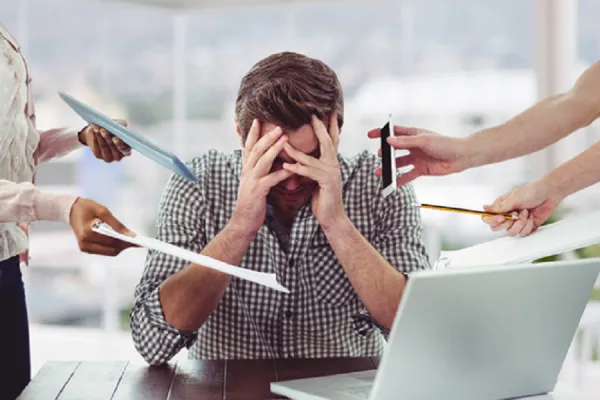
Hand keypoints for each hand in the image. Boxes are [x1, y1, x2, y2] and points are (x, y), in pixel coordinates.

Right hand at [69, 197, 136, 255]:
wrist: (71, 210)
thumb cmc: (87, 207)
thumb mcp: (103, 211)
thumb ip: (117, 224)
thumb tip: (131, 235)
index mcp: (87, 233)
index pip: (112, 241)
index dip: (126, 242)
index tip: (139, 241)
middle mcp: (85, 244)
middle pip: (112, 250)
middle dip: (125, 245)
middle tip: (138, 241)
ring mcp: (85, 248)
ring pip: (109, 252)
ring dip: (121, 247)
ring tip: (131, 240)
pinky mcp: (86, 249)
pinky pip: (104, 251)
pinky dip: (114, 246)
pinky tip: (121, 240)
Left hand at [79, 120, 131, 162]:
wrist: (101, 132)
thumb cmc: (114, 130)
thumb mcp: (119, 126)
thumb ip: (122, 126)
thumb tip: (121, 125)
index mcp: (127, 150)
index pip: (125, 150)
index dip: (120, 144)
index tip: (115, 137)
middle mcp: (119, 156)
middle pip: (113, 147)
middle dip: (108, 138)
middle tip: (103, 130)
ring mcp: (108, 157)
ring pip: (104, 146)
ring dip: (100, 136)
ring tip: (97, 128)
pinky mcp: (98, 155)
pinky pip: (96, 146)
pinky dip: (95, 137)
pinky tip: (94, 130)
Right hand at [231, 120, 292, 233]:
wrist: (243, 222)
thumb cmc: (252, 203)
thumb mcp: (253, 183)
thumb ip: (259, 171)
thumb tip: (268, 160)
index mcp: (246, 169)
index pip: (248, 147)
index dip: (252, 133)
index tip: (258, 120)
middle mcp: (247, 172)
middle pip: (256, 149)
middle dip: (267, 136)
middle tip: (279, 126)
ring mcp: (251, 181)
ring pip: (262, 161)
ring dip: (274, 148)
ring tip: (285, 138)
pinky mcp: (258, 191)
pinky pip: (271, 179)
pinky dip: (282, 173)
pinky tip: (292, 168)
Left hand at [283, 114, 344, 229]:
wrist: (332, 217)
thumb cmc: (322, 198)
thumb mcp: (316, 179)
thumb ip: (312, 166)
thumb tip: (301, 157)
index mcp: (331, 162)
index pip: (331, 140)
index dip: (330, 126)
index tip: (328, 112)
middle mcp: (334, 165)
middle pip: (327, 142)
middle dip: (320, 127)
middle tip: (313, 114)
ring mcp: (332, 173)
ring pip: (311, 158)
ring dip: (295, 151)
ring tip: (283, 142)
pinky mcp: (326, 183)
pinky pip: (309, 173)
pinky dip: (296, 169)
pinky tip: (286, 166)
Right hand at [367, 126, 470, 185]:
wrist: (461, 157)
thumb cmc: (445, 144)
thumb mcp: (424, 141)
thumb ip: (405, 142)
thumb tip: (388, 141)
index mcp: (414, 134)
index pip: (394, 132)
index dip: (382, 133)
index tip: (370, 135)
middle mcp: (413, 146)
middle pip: (394, 149)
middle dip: (385, 152)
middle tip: (380, 155)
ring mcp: (416, 158)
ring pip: (399, 163)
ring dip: (389, 168)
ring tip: (380, 172)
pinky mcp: (421, 169)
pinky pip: (407, 175)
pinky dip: (399, 180)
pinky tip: (392, 184)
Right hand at [481, 181, 560, 236]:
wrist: (550, 194)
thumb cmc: (532, 192)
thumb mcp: (514, 198)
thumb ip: (499, 207)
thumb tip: (484, 208)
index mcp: (500, 207)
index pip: (488, 218)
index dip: (493, 220)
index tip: (502, 217)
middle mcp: (506, 215)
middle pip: (497, 228)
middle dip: (508, 223)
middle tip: (515, 214)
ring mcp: (516, 222)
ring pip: (511, 232)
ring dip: (520, 223)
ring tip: (526, 213)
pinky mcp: (526, 227)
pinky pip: (522, 234)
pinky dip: (528, 226)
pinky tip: (531, 217)